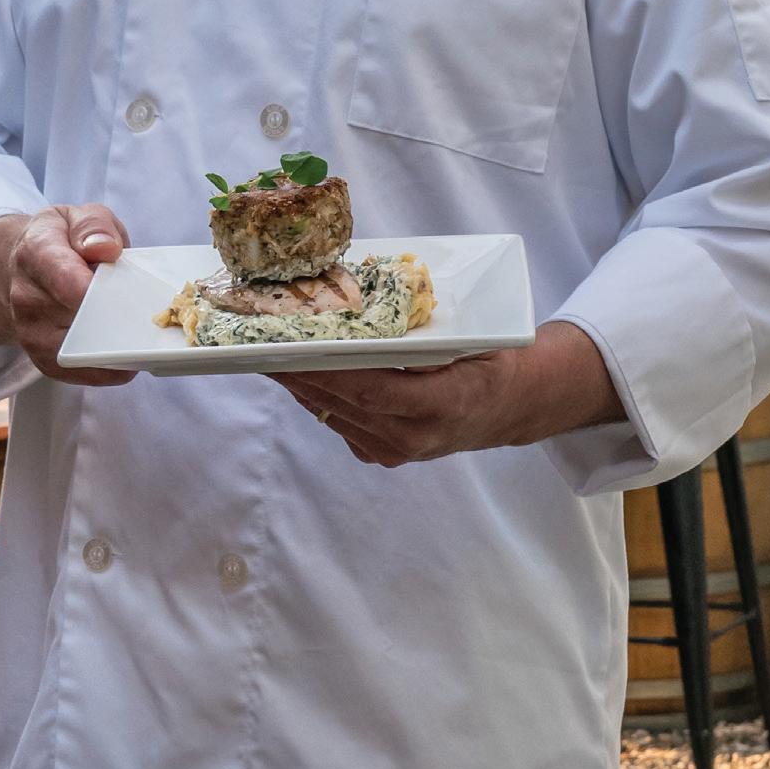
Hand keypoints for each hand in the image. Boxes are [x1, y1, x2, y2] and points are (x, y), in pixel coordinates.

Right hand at [0, 204, 136, 384]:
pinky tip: (129, 356)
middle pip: (81, 320)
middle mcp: (27, 298)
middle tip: (152, 313)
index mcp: (36, 254)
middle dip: (119, 317)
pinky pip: (81, 374)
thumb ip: (93, 225)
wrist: (21, 268)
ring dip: (119, 347)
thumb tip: (106, 248)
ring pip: (84, 351)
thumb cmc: (59, 240)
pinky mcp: (42, 359)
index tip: (124, 294)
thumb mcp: (74, 215)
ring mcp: (32, 333)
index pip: (64, 277)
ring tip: (142, 333)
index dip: (96, 290)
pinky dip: (110, 368)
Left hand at [277, 321, 621, 468]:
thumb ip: (424, 336)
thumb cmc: (492, 360)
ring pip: (333, 413)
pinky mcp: (382, 454)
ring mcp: (397, 452)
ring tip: (265, 352)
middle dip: (298, 371)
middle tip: (260, 342)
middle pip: (342, 401)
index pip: (372, 390)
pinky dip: (314, 395)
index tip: (290, 348)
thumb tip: (366, 314)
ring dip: (298, 383)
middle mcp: (416, 437)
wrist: (510, 407)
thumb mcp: (474, 339)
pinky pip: (338, 421)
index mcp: (445, 405)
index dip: (327, 371)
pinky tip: (293, 372)